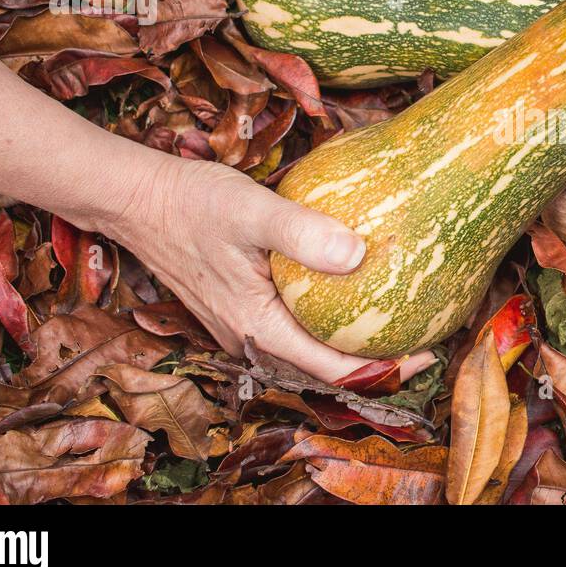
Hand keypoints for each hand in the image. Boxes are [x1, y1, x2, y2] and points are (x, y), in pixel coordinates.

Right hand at [107, 155, 435, 383]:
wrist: (136, 199)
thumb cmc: (192, 202)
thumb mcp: (252, 211)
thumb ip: (303, 232)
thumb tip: (358, 253)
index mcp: (256, 326)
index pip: (332, 366)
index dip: (385, 366)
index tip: (429, 350)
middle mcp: (250, 336)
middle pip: (324, 367)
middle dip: (377, 363)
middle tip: (428, 342)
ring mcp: (243, 325)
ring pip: (309, 351)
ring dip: (353, 347)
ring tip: (399, 326)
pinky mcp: (241, 307)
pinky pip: (294, 329)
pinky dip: (328, 324)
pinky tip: (352, 297)